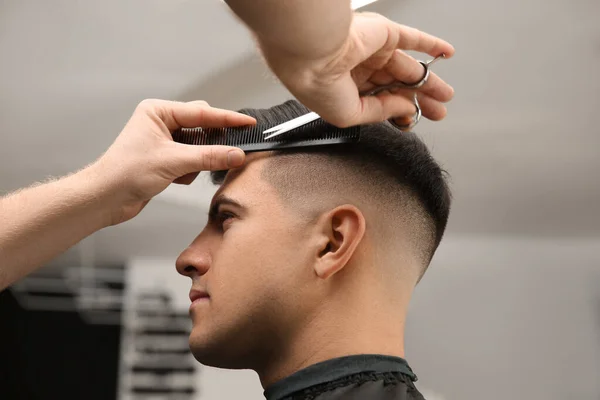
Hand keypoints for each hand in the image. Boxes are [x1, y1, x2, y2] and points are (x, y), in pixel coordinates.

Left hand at [92, 99, 255, 224]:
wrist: (105, 198)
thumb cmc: (126, 173)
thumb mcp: (173, 162)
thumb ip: (209, 157)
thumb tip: (236, 154)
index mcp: (158, 112)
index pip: (202, 112)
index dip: (227, 119)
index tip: (248, 123)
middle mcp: (161, 123)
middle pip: (202, 127)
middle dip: (211, 144)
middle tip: (229, 152)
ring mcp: (164, 141)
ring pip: (199, 146)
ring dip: (197, 161)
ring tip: (184, 172)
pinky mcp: (166, 159)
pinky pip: (192, 160)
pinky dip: (190, 171)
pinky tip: (176, 179)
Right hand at [268, 13, 454, 127]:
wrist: (313, 51)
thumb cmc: (317, 83)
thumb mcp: (350, 114)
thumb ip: (380, 112)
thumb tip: (406, 109)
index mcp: (344, 88)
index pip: (378, 102)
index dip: (397, 113)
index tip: (411, 122)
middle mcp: (358, 68)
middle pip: (397, 86)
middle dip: (418, 100)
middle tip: (436, 112)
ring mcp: (372, 50)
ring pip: (407, 67)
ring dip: (428, 81)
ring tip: (445, 95)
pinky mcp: (383, 33)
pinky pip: (413, 38)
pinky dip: (431, 45)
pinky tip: (445, 53)